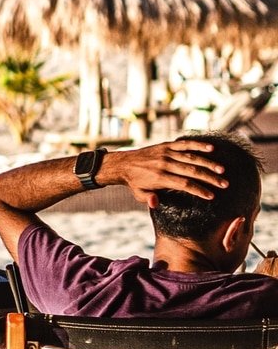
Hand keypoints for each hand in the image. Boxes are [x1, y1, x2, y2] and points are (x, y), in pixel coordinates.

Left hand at [106, 138, 234, 201]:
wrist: (123, 163)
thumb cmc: (135, 183)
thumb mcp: (139, 194)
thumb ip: (149, 199)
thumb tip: (155, 204)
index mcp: (159, 177)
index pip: (184, 184)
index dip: (199, 190)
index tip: (212, 195)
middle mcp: (164, 164)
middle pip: (192, 171)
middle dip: (210, 178)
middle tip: (225, 184)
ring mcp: (166, 153)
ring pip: (191, 157)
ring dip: (208, 163)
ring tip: (222, 170)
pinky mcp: (166, 145)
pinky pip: (184, 144)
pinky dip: (198, 145)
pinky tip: (211, 148)